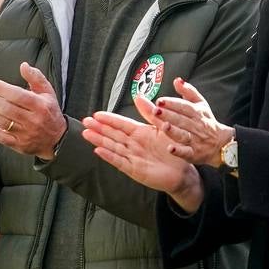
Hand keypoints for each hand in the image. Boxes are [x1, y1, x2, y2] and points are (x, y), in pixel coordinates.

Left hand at [0, 62, 66, 159]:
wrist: (57, 139)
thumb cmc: (49, 111)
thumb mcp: (48, 92)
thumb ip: (36, 77)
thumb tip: (23, 65)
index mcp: (41, 105)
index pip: (18, 95)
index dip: (1, 88)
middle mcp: (33, 120)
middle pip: (7, 109)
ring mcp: (25, 134)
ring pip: (2, 122)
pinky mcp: (19, 145)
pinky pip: (1, 138)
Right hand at [80, 111, 204, 212]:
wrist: (183, 172)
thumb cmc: (176, 150)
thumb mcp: (164, 127)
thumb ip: (150, 113)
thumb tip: (138, 96)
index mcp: (141, 133)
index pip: (121, 124)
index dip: (109, 119)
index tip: (97, 114)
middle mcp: (134, 144)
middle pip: (113, 134)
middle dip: (99, 128)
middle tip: (86, 121)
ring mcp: (133, 157)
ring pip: (113, 146)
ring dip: (100, 140)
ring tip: (87, 133)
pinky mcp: (135, 169)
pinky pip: (120, 161)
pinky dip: (109, 156)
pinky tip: (99, 150)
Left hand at [138, 79, 232, 165]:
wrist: (222, 144)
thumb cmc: (207, 123)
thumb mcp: (201, 105)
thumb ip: (189, 92)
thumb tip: (177, 80)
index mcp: (197, 113)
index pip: (184, 106)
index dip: (172, 103)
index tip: (160, 100)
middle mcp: (196, 126)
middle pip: (181, 119)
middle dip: (169, 114)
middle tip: (156, 110)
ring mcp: (195, 140)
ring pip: (183, 135)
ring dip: (173, 131)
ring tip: (164, 126)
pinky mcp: (194, 154)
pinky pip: (186, 152)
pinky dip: (179, 151)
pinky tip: (170, 148)